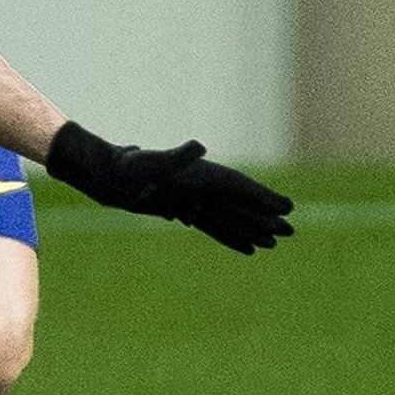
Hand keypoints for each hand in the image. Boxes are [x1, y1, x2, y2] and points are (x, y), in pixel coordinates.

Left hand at [45, 122, 293, 253]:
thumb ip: (176, 157)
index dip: (263, 197)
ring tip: (273, 244)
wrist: (104, 175)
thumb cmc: (125, 167)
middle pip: (239, 204)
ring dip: (249, 230)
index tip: (286, 207)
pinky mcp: (180, 209)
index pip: (239, 187)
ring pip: (227, 218)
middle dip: (264, 218)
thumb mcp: (150, 162)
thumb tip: (199, 147)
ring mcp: (191, 198)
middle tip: (290, 232)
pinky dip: (228, 236)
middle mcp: (200, 185)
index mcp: (200, 174)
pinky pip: (210, 225)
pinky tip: (245, 247)